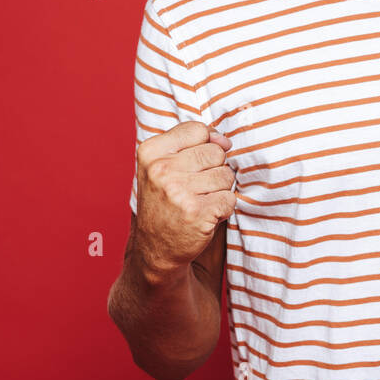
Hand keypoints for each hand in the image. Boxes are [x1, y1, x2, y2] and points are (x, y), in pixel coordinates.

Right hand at [134, 121, 235, 277]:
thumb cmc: (165, 202)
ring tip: (198, 202)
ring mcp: (178, 192)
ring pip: (226, 175)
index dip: (204, 145)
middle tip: (194, 189)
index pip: (197, 130)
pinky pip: (230, 198)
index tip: (192, 164)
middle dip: (213, 170)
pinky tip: (204, 215)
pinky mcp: (197, 213)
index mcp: (150, 152)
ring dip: (219, 190)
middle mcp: (161, 170)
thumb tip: (224, 140)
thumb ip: (192, 143)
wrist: (156, 249)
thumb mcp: (163, 166)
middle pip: (216, 152)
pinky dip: (224, 208)